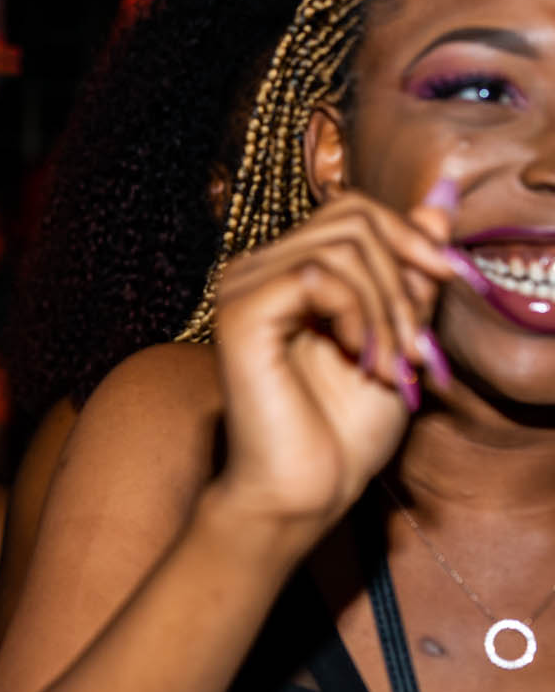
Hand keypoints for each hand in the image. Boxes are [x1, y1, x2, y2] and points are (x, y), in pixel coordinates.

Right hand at [205, 179, 464, 552]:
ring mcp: (242, 290)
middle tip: (417, 345)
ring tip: (393, 363)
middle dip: (407, 276)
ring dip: (388, 306)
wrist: (305, 492)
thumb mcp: (401, 335)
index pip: (354, 211)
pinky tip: (360, 358)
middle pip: (352, 218)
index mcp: (288, 272)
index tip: (451, 282)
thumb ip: (413, 271)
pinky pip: (315, 277)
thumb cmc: (344, 429)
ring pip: (342, 245)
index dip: (412, 236)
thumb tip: (442, 200)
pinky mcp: (239, 316)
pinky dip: (358, 316)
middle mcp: (257, 271)